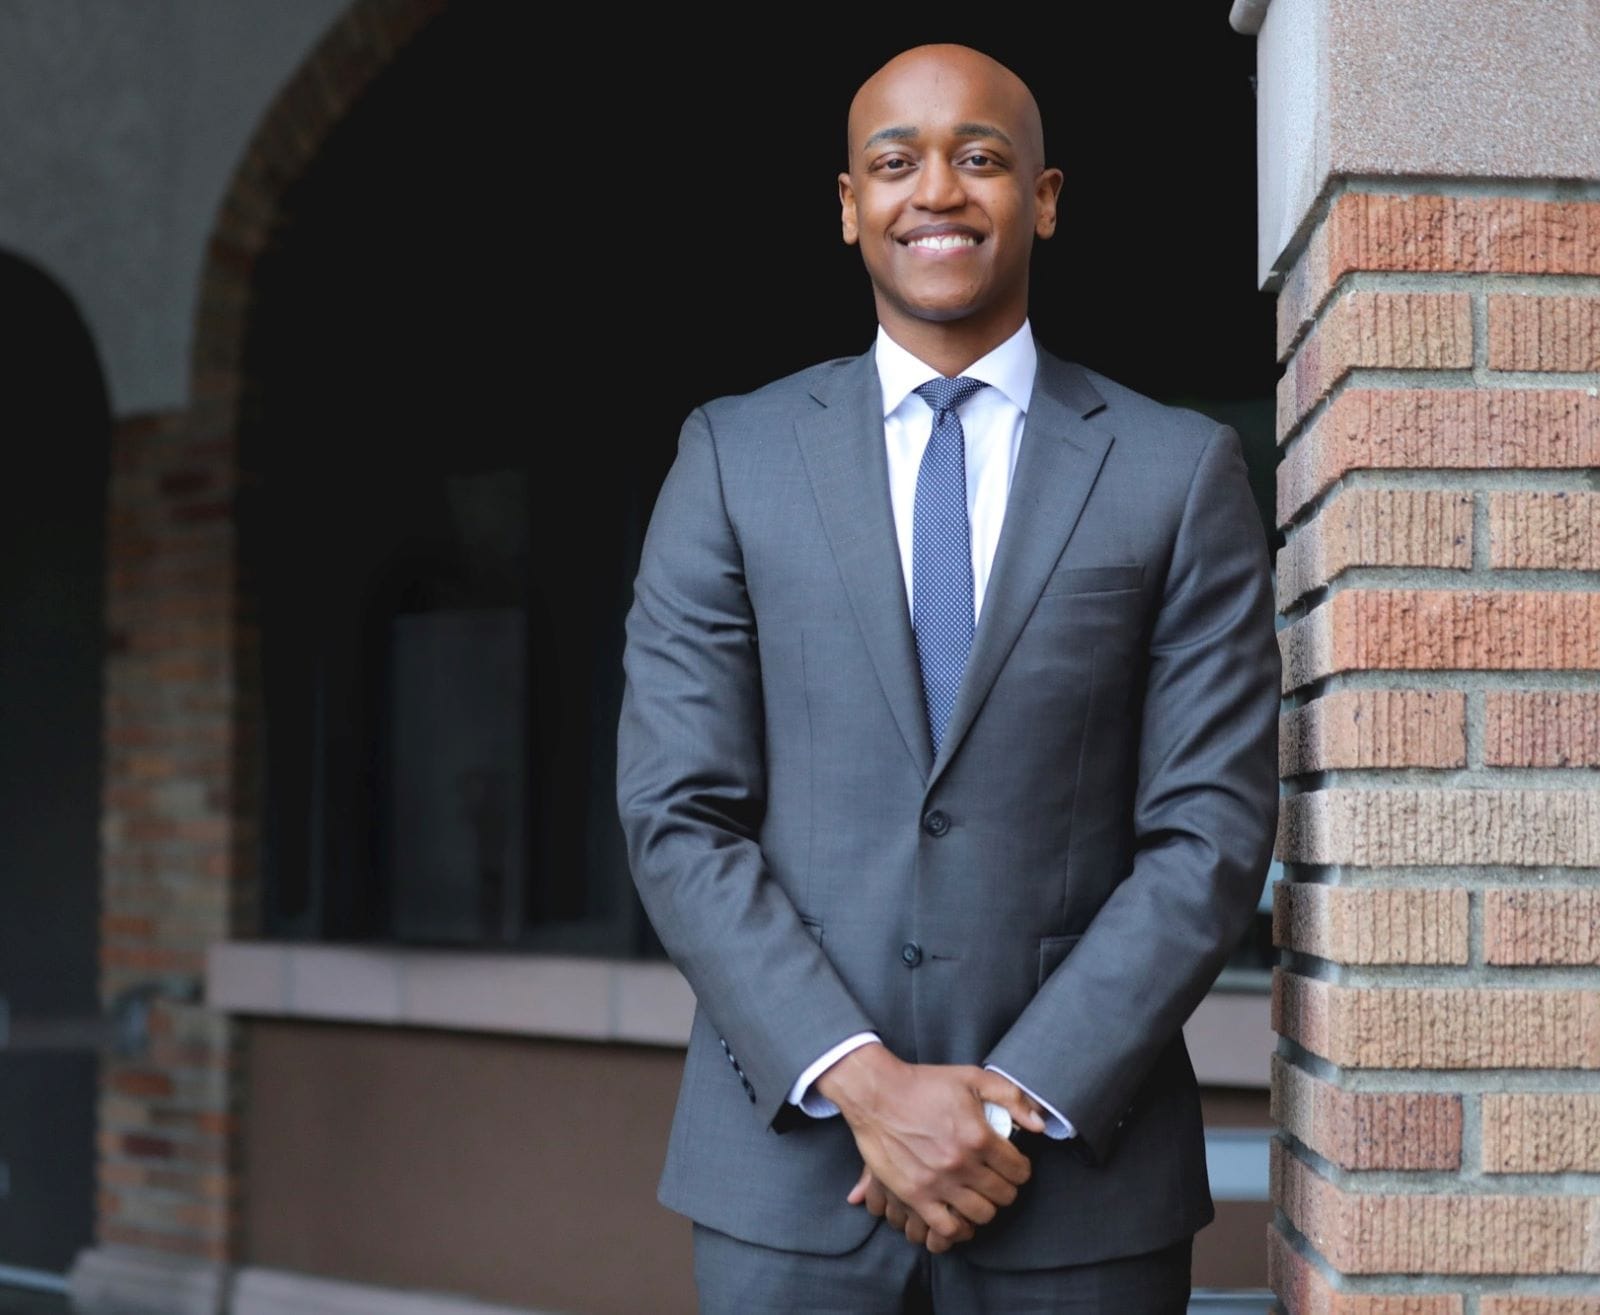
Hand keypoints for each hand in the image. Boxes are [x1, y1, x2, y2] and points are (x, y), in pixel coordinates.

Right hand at [816, 1044, 1045, 1247]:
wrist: (877, 1094)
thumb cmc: (925, 1084)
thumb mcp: (972, 1078)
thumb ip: (1011, 1097)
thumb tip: (1039, 1124)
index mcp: (979, 1136)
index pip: (1018, 1170)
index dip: (1020, 1169)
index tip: (1013, 1166)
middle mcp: (961, 1163)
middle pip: (1003, 1195)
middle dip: (1005, 1188)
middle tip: (997, 1180)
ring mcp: (938, 1183)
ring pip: (981, 1214)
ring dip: (985, 1207)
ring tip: (979, 1196)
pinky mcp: (915, 1196)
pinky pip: (947, 1228)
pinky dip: (959, 1229)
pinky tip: (960, 1217)